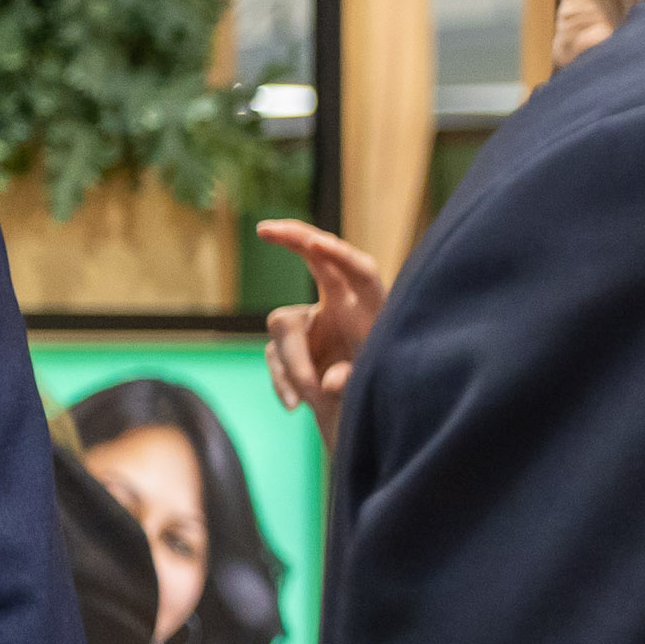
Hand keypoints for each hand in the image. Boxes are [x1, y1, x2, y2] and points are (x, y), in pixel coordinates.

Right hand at [256, 219, 387, 440]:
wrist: (362, 415)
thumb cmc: (379, 392)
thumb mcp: (374, 387)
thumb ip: (355, 381)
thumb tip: (330, 380)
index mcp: (372, 309)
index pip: (360, 272)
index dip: (339, 255)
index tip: (315, 243)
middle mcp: (341, 306)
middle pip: (318, 261)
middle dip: (293, 239)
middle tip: (265, 229)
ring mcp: (312, 322)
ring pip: (283, 326)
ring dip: (293, 364)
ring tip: (312, 399)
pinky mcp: (289, 342)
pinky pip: (274, 355)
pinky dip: (282, 380)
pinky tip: (294, 405)